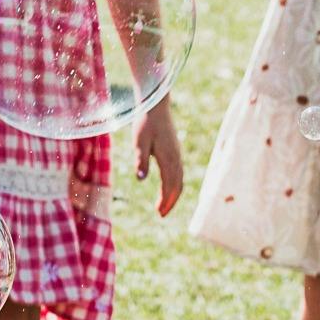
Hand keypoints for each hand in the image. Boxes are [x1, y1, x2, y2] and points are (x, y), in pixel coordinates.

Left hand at [134, 101, 184, 216]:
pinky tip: (167, 186)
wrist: (156, 105)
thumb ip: (140, 159)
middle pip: (177, 185)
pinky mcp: (175, 150)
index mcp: (168, 158)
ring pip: (179, 179)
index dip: (165, 201)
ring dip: (173, 194)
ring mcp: (177, 154)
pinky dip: (175, 184)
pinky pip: (178, 172)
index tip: (158, 213)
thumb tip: (141, 179)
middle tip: (161, 214)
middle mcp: (176, 158)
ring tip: (163, 205)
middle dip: (170, 201)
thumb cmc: (145, 123)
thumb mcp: (139, 142)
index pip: (169, 185)